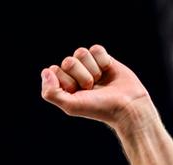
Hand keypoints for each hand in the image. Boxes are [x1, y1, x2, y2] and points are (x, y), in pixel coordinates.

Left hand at [39, 45, 155, 131]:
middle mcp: (74, 75)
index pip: (54, 70)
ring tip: (100, 81)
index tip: (78, 93)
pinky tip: (108, 71)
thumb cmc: (98, 108)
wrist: (126, 105)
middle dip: (81, 75)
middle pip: (68, 61)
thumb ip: (51, 93)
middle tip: (91, 88)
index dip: (67, 81)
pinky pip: (96, 49)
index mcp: (63, 85)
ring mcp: (89, 66)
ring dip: (92, 68)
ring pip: (81, 52)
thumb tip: (45, 71)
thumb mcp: (70, 105)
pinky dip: (103, 60)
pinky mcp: (103, 58)